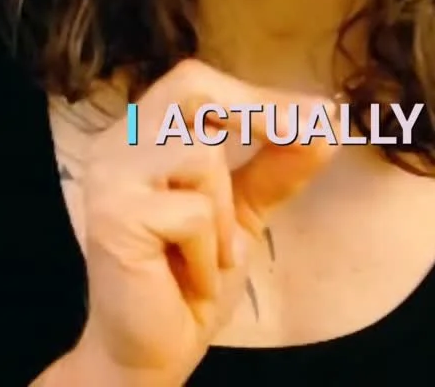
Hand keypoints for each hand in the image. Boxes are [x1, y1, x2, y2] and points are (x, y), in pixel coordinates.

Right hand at [70, 59, 336, 384]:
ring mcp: (110, 176)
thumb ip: (276, 164)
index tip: (319, 114)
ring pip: (200, 155)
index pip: (198, 82)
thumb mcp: (244, 210)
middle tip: (308, 136)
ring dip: (226, 214)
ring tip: (214, 254)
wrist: (153, 352)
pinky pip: (194, 212)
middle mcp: (117, 142)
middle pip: (191, 88)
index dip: (257, 94)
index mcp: (142, 132)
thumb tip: (325, 122)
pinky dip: (210, 251)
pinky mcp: (114, 217)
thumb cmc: (190, 276)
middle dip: (255, 112)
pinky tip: (192, 278)